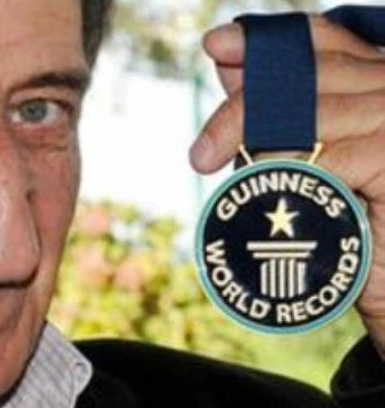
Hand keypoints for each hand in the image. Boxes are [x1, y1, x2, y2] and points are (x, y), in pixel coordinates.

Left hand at [192, 16, 384, 355]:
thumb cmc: (344, 222)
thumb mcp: (302, 159)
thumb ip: (272, 111)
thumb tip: (228, 65)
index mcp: (375, 84)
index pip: (324, 44)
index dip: (268, 43)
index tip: (215, 46)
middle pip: (306, 78)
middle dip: (241, 113)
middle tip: (201, 155)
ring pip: (312, 116)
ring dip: (260, 152)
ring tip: (237, 185)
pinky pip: (329, 160)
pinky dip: (291, 178)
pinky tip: (276, 198)